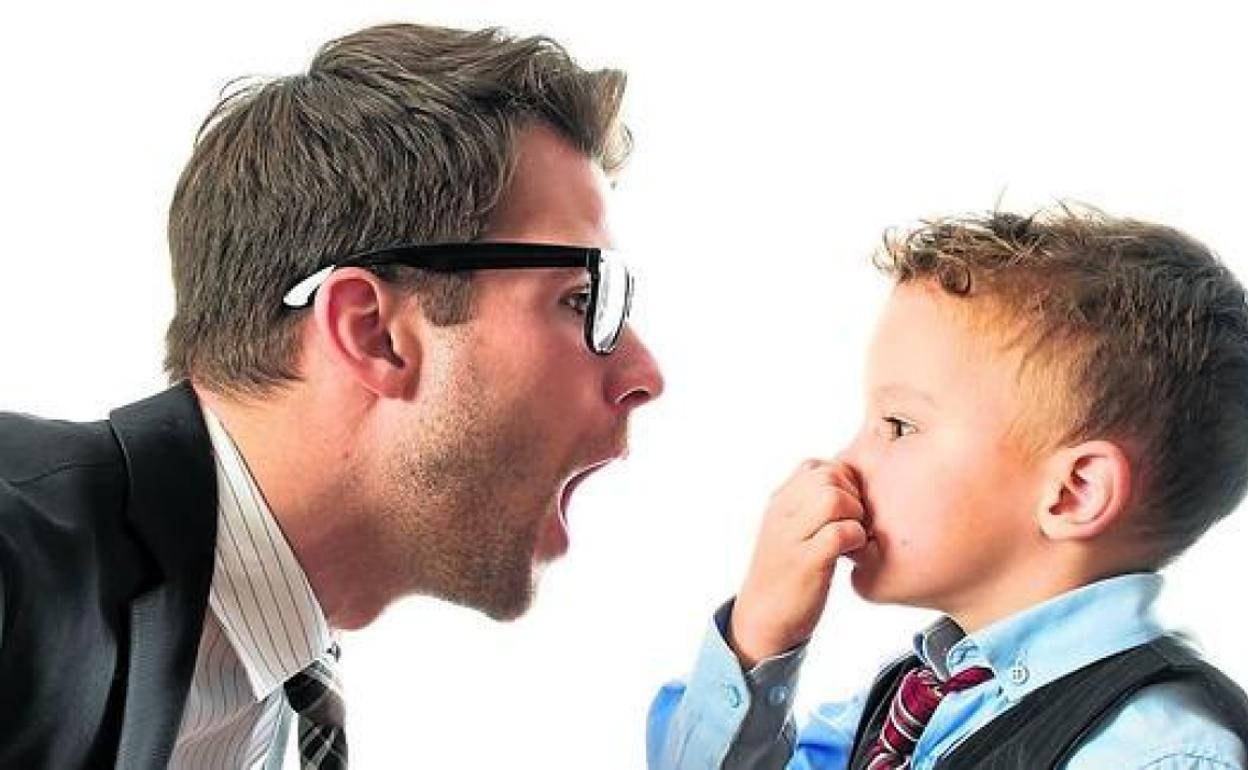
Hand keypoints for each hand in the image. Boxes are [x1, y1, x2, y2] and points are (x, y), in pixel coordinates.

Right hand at [728, 458, 867, 668]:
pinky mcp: (805, 563)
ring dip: (855, 516)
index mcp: (778, 502)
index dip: (843, 482)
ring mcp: (791, 537)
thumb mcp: (789, 531)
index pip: (816, 466)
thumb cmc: (785, 575)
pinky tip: (852, 555)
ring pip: (834, 499)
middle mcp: (781, 514)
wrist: (761, 619)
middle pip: (829, 476)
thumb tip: (848, 488)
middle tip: (854, 524)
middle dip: (853, 496)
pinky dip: (856, 540)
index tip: (847, 510)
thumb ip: (808, 506)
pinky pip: (840, 533)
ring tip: (853, 538)